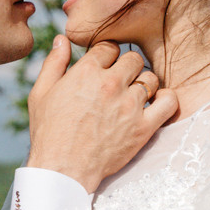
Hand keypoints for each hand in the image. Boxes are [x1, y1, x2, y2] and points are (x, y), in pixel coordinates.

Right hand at [22, 40, 176, 194]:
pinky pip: (169, 102)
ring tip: (133, 96)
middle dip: (126, 67)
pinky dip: (166, 100)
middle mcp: (110, 84)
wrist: (62, 170)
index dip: (106, 56)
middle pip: (133, 58)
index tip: (103, 68)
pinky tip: (156, 103)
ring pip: (150, 77)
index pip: (109, 47)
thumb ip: (53, 63)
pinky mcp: (143, 127)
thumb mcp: (41, 94)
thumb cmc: (49, 133)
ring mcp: (129, 105)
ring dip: (143, 84)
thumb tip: (62, 39)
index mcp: (86, 73)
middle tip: (119, 82)